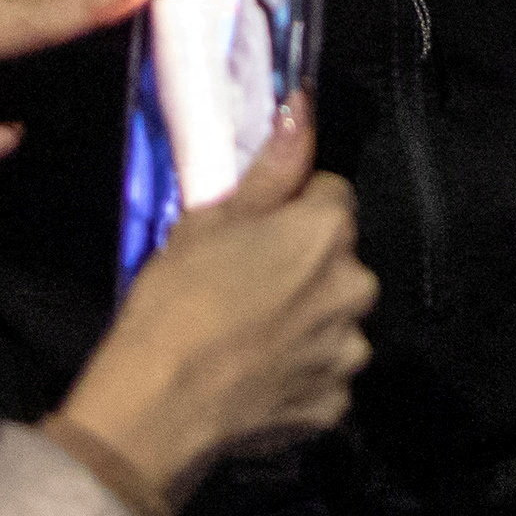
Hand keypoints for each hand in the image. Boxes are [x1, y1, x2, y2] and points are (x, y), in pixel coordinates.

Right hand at [53, 167, 372, 494]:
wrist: (158, 403)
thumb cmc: (177, 300)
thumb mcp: (210, 220)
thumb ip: (271, 168)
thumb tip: (304, 110)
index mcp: (328, 232)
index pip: (331, 196)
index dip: (292, 210)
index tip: (254, 232)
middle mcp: (357, 288)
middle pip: (339, 263)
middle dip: (306, 269)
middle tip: (247, 288)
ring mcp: (349, 352)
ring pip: (335, 322)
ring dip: (308, 325)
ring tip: (250, 340)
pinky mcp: (336, 405)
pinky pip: (324, 378)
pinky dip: (299, 376)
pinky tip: (256, 379)